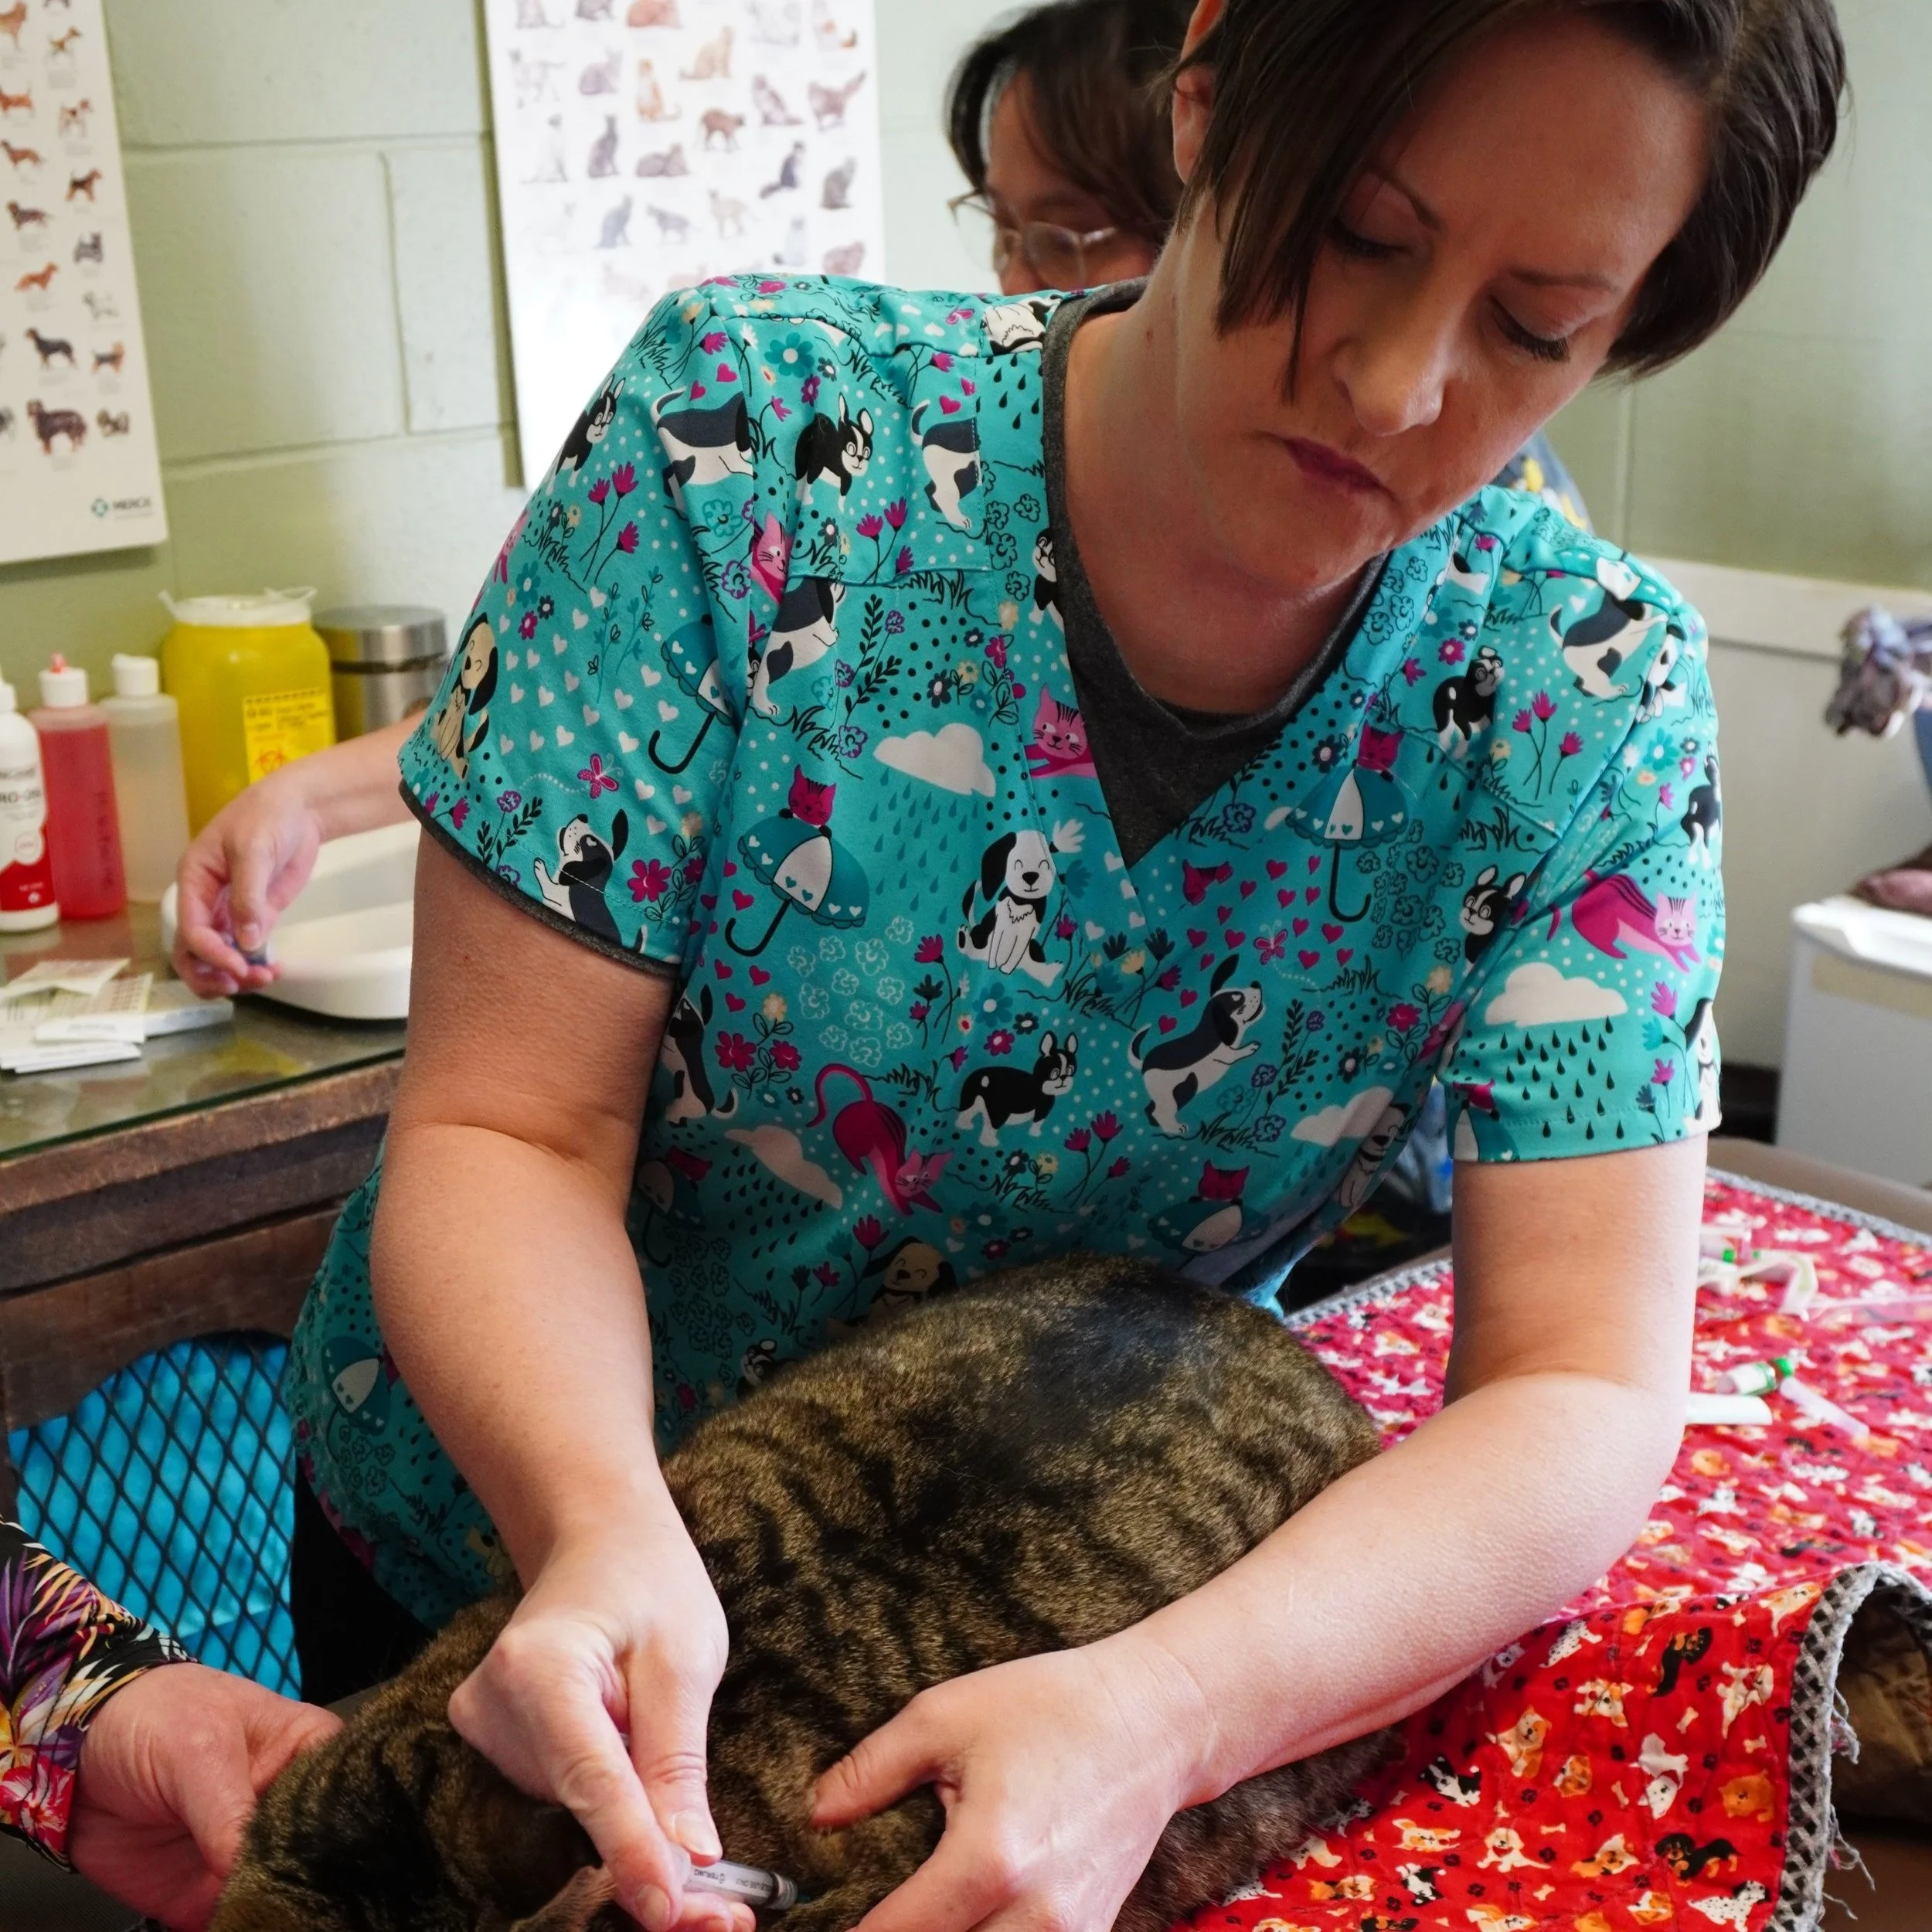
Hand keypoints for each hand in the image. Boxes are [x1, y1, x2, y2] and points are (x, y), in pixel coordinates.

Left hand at [69, 1662, 339, 1930]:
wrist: (75, 1751)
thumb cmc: (157, 1716)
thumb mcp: (199, 1747)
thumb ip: (228, 1808)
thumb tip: (248, 1869)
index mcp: (309, 1756)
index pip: (347, 1797)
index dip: (346, 1830)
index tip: (336, 1860)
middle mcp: (287, 1812)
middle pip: (318, 1858)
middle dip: (308, 1883)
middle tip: (291, 1896)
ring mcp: (245, 1858)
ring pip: (278, 1898)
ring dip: (273, 1912)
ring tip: (263, 1915)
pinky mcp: (201, 1898)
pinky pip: (229, 1923)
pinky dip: (234, 1929)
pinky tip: (237, 1926)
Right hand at [171, 765, 325, 996]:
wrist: (299, 809)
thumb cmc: (267, 817)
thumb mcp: (254, 850)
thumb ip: (248, 896)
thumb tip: (247, 943)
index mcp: (193, 880)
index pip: (191, 928)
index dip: (211, 952)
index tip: (238, 966)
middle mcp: (205, 900)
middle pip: (193, 951)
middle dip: (212, 973)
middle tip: (242, 983)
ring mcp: (229, 911)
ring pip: (218, 955)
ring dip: (235, 974)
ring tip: (266, 978)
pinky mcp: (255, 916)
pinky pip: (246, 949)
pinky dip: (256, 964)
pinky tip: (274, 969)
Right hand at [447, 1524, 753, 1931]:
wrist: (601, 1541)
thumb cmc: (651, 1582)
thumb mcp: (686, 1658)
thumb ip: (677, 1761)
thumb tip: (687, 1859)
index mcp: (538, 1668)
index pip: (588, 1780)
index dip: (632, 1853)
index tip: (671, 1912)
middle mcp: (491, 1705)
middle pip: (577, 1811)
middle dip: (646, 1864)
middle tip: (724, 1915)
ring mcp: (483, 1730)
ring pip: (570, 1815)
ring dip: (634, 1845)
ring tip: (700, 1868)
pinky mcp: (493, 1747)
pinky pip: (561, 1800)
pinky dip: (612, 1819)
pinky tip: (655, 1829)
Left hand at [812, 1635, 1204, 1931]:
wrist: (1154, 1721)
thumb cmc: (1052, 1707)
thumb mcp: (947, 1715)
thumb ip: (872, 1770)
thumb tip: (817, 1815)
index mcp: (989, 1859)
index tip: (821, 1924)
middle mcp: (1034, 1916)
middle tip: (876, 1919)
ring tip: (920, 1918)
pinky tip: (962, 1921)